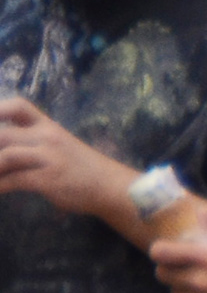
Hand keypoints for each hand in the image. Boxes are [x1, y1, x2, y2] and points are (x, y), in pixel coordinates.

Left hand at [0, 100, 141, 222]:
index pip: (18, 106)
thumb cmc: (82, 167)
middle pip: (3, 134)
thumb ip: (32, 144)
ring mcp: (48, 157)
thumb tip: (3, 150)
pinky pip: (13, 180)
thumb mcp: (59, 147)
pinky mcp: (48, 178)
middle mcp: (47, 137)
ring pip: (6, 156)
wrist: (110, 186)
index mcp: (48, 126)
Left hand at [149, 232, 206, 292]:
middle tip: (188, 272)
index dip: (163, 252)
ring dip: (184, 291)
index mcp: (204, 254)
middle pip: (162, 274)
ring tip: (203, 289)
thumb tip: (198, 211)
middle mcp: (198, 277)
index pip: (159, 252)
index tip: (170, 254)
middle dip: (173, 271)